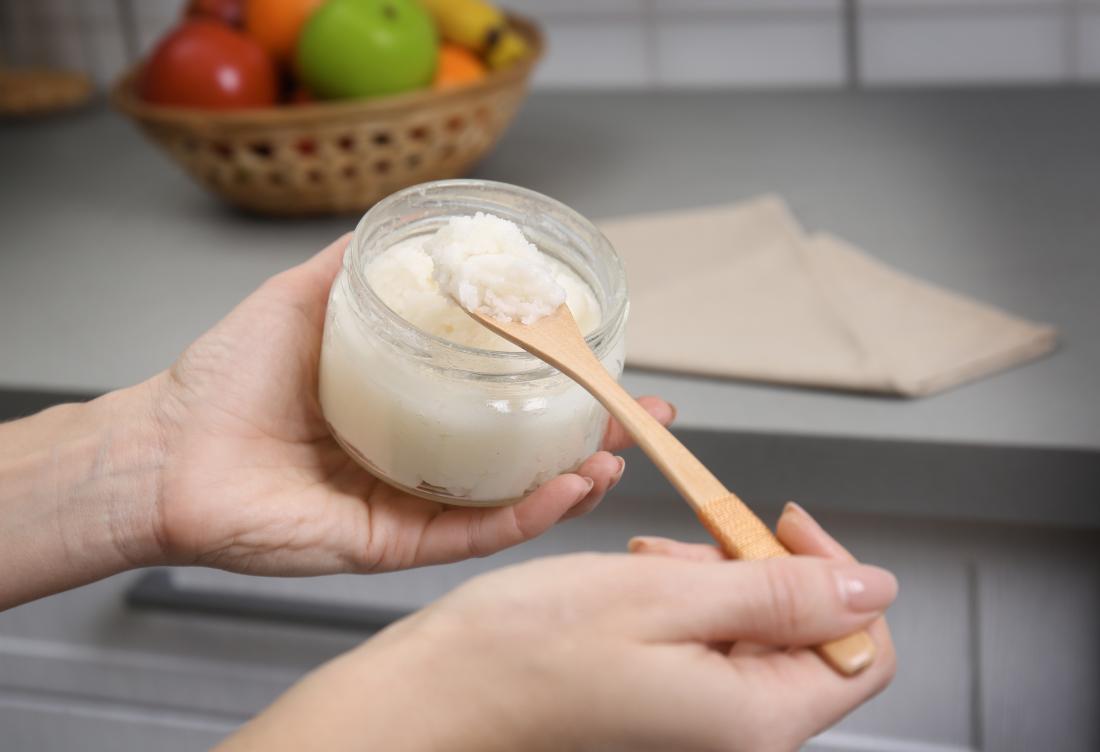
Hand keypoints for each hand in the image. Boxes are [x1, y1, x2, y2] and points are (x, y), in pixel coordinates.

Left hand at [149, 234, 673, 574]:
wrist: (162, 450)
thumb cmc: (223, 379)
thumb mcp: (302, 300)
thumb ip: (355, 264)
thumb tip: (407, 222)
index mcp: (406, 407)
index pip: (499, 398)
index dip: (558, 382)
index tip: (608, 359)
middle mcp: (417, 460)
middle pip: (521, 454)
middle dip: (590, 437)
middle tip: (640, 414)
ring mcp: (409, 507)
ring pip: (510, 501)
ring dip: (574, 479)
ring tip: (616, 451)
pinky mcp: (391, 547)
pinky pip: (470, 537)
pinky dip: (525, 516)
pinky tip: (566, 490)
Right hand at [218, 504, 896, 751]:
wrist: (445, 690)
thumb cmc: (530, 647)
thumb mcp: (665, 595)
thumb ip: (779, 592)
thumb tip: (873, 587)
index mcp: (755, 718)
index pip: (862, 648)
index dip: (837, 574)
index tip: (781, 522)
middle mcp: (739, 732)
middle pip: (811, 638)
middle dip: (766, 571)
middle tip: (701, 537)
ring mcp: (703, 721)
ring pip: (760, 633)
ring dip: (723, 579)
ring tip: (658, 560)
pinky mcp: (671, 703)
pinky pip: (715, 644)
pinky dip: (691, 600)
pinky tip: (645, 581)